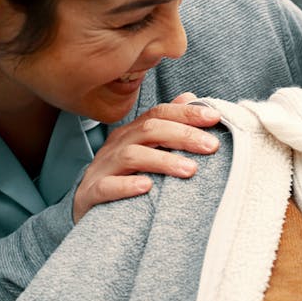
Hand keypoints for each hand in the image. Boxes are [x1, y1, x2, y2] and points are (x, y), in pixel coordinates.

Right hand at [72, 93, 222, 221]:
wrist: (86, 205)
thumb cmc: (124, 174)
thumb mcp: (146, 147)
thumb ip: (168, 123)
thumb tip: (190, 95)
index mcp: (133, 132)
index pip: (160, 113)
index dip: (187, 112)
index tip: (215, 117)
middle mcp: (118, 145)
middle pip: (149, 130)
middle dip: (183, 135)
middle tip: (212, 146)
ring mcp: (103, 168)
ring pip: (132, 156)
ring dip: (163, 161)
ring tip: (190, 170)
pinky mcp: (92, 193)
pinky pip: (106, 186)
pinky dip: (126, 185)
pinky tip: (146, 186)